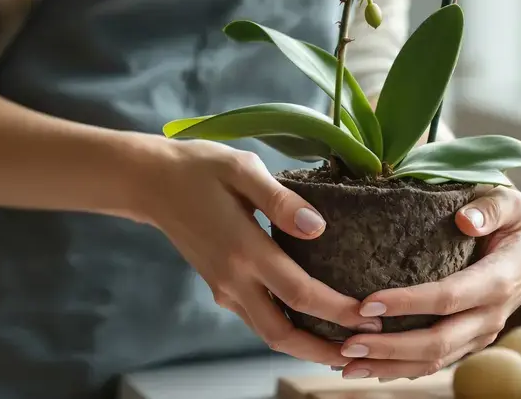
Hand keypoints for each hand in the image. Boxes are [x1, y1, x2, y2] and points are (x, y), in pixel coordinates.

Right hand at [139, 139, 381, 364]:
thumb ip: (281, 199)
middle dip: (323, 349)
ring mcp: (223, 287)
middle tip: (362, 352)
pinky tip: (309, 324)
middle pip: (282, 334)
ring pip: (267, 334)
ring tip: (342, 347)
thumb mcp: (242, 168)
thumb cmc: (199, 168)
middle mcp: (233, 279)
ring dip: (305, 346)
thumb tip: (319, 226)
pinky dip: (286, 331)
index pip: (300, 293)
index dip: (337, 310)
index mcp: (243, 249)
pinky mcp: (218, 287)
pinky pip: (256, 320)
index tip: (370, 316)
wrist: (151, 182)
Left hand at [335, 187, 520, 379]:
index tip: (367, 304)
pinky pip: (436, 361)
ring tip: (347, 363)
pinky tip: (369, 366)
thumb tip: (465, 220)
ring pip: (435, 360)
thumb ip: (490, 208)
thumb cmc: (519, 220)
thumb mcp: (512, 202)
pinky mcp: (471, 339)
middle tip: (347, 344)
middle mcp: (491, 314)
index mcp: (499, 279)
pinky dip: (401, 367)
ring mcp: (481, 332)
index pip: (449, 297)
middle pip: (438, 341)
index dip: (408, 304)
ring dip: (389, 365)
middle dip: (389, 347)